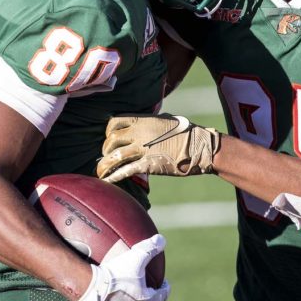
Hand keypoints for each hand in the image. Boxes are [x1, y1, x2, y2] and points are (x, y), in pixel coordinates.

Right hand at [71, 234, 169, 300]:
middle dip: (150, 294)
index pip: (163, 295)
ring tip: (130, 290)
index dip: (165, 287)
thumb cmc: (116, 275)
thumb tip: (161, 240)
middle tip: (147, 285)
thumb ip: (149, 248)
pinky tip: (112, 294)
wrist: (91, 289)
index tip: (163, 281)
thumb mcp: (135, 257)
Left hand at [97, 115, 221, 183]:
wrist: (200, 147)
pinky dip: (114, 176)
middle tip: (107, 156)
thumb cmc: (185, 132)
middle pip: (111, 140)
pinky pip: (126, 170)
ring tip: (100, 172)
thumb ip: (151, 121)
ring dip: (104, 165)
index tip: (110, 138)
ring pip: (115, 156)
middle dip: (105, 149)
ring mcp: (143, 149)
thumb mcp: (165, 120)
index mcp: (143, 120)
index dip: (108, 131)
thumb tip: (144, 121)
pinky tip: (107, 180)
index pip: (114, 122)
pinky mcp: (148, 165)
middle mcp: (139, 133)